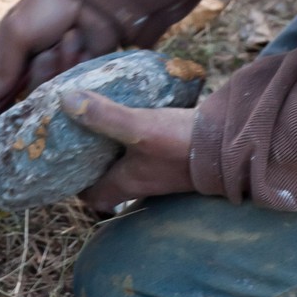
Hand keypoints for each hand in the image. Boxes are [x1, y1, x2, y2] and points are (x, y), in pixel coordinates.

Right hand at [0, 0, 114, 99]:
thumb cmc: (46, 7)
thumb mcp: (16, 31)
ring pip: (58, 86)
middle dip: (42, 70)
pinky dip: (81, 63)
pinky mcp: (85, 69)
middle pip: (34, 90)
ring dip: (64, 61)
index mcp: (17, 54)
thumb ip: (5, 65)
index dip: (13, 89)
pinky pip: (80, 82)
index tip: (20, 84)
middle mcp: (38, 64)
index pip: (9, 87)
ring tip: (69, 38)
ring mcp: (62, 67)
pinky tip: (85, 45)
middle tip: (49, 51)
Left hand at [60, 89, 195, 213]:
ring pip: (131, 164)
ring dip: (116, 149)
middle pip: (111, 179)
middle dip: (94, 164)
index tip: (64, 166)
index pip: (95, 196)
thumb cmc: (181, 144)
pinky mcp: (178, 155)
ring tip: (102, 122)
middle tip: (78, 137)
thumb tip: (66, 100)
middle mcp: (144, 181)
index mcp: (129, 182)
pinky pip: (150, 150)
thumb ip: (104, 116)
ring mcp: (164, 170)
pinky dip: (138, 138)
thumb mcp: (138, 127)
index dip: (77, 186)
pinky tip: (136, 113)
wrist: (232, 145)